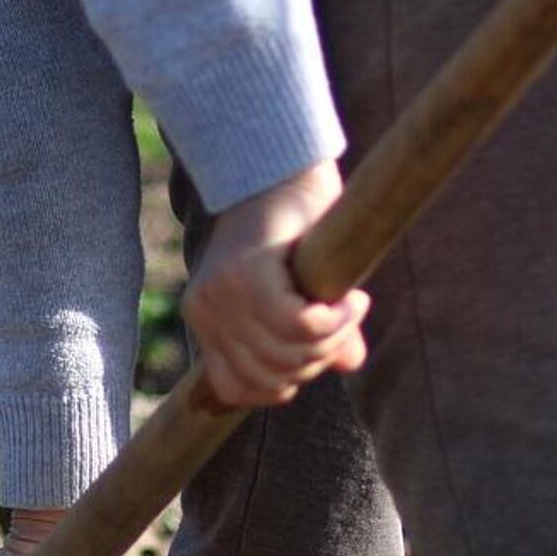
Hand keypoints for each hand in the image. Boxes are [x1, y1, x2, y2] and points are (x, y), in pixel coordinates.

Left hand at [182, 160, 369, 407]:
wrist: (284, 165)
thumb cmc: (296, 226)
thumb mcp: (301, 289)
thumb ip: (316, 334)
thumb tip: (350, 365)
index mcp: (206, 324)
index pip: (236, 389)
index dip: (282, 386)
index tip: (314, 354)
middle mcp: (204, 314)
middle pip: (267, 375)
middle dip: (315, 361)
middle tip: (344, 328)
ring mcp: (221, 296)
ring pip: (285, 354)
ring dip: (331, 340)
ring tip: (351, 310)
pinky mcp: (248, 277)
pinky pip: (299, 326)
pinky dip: (335, 322)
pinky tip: (352, 302)